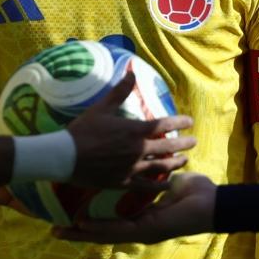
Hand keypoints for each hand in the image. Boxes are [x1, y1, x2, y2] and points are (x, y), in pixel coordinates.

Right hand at [54, 172, 216, 243]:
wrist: (213, 205)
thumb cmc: (195, 193)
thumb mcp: (169, 182)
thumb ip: (153, 177)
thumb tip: (146, 162)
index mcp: (142, 219)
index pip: (111, 223)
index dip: (92, 223)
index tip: (72, 220)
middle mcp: (138, 229)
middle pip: (103, 232)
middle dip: (79, 233)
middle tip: (56, 232)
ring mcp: (142, 232)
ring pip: (107, 234)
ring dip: (84, 233)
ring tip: (63, 230)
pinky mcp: (148, 230)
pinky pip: (119, 230)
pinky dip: (101, 228)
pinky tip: (83, 226)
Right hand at [66, 71, 195, 188]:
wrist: (64, 156)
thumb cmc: (82, 130)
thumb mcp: (101, 108)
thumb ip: (119, 92)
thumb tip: (132, 72)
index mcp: (134, 130)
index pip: (164, 125)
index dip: (179, 122)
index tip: (190, 121)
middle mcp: (137, 150)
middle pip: (168, 147)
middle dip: (183, 144)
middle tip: (194, 142)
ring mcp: (132, 168)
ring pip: (161, 167)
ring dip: (175, 163)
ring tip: (185, 161)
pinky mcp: (123, 182)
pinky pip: (146, 186)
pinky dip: (158, 185)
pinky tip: (166, 185)